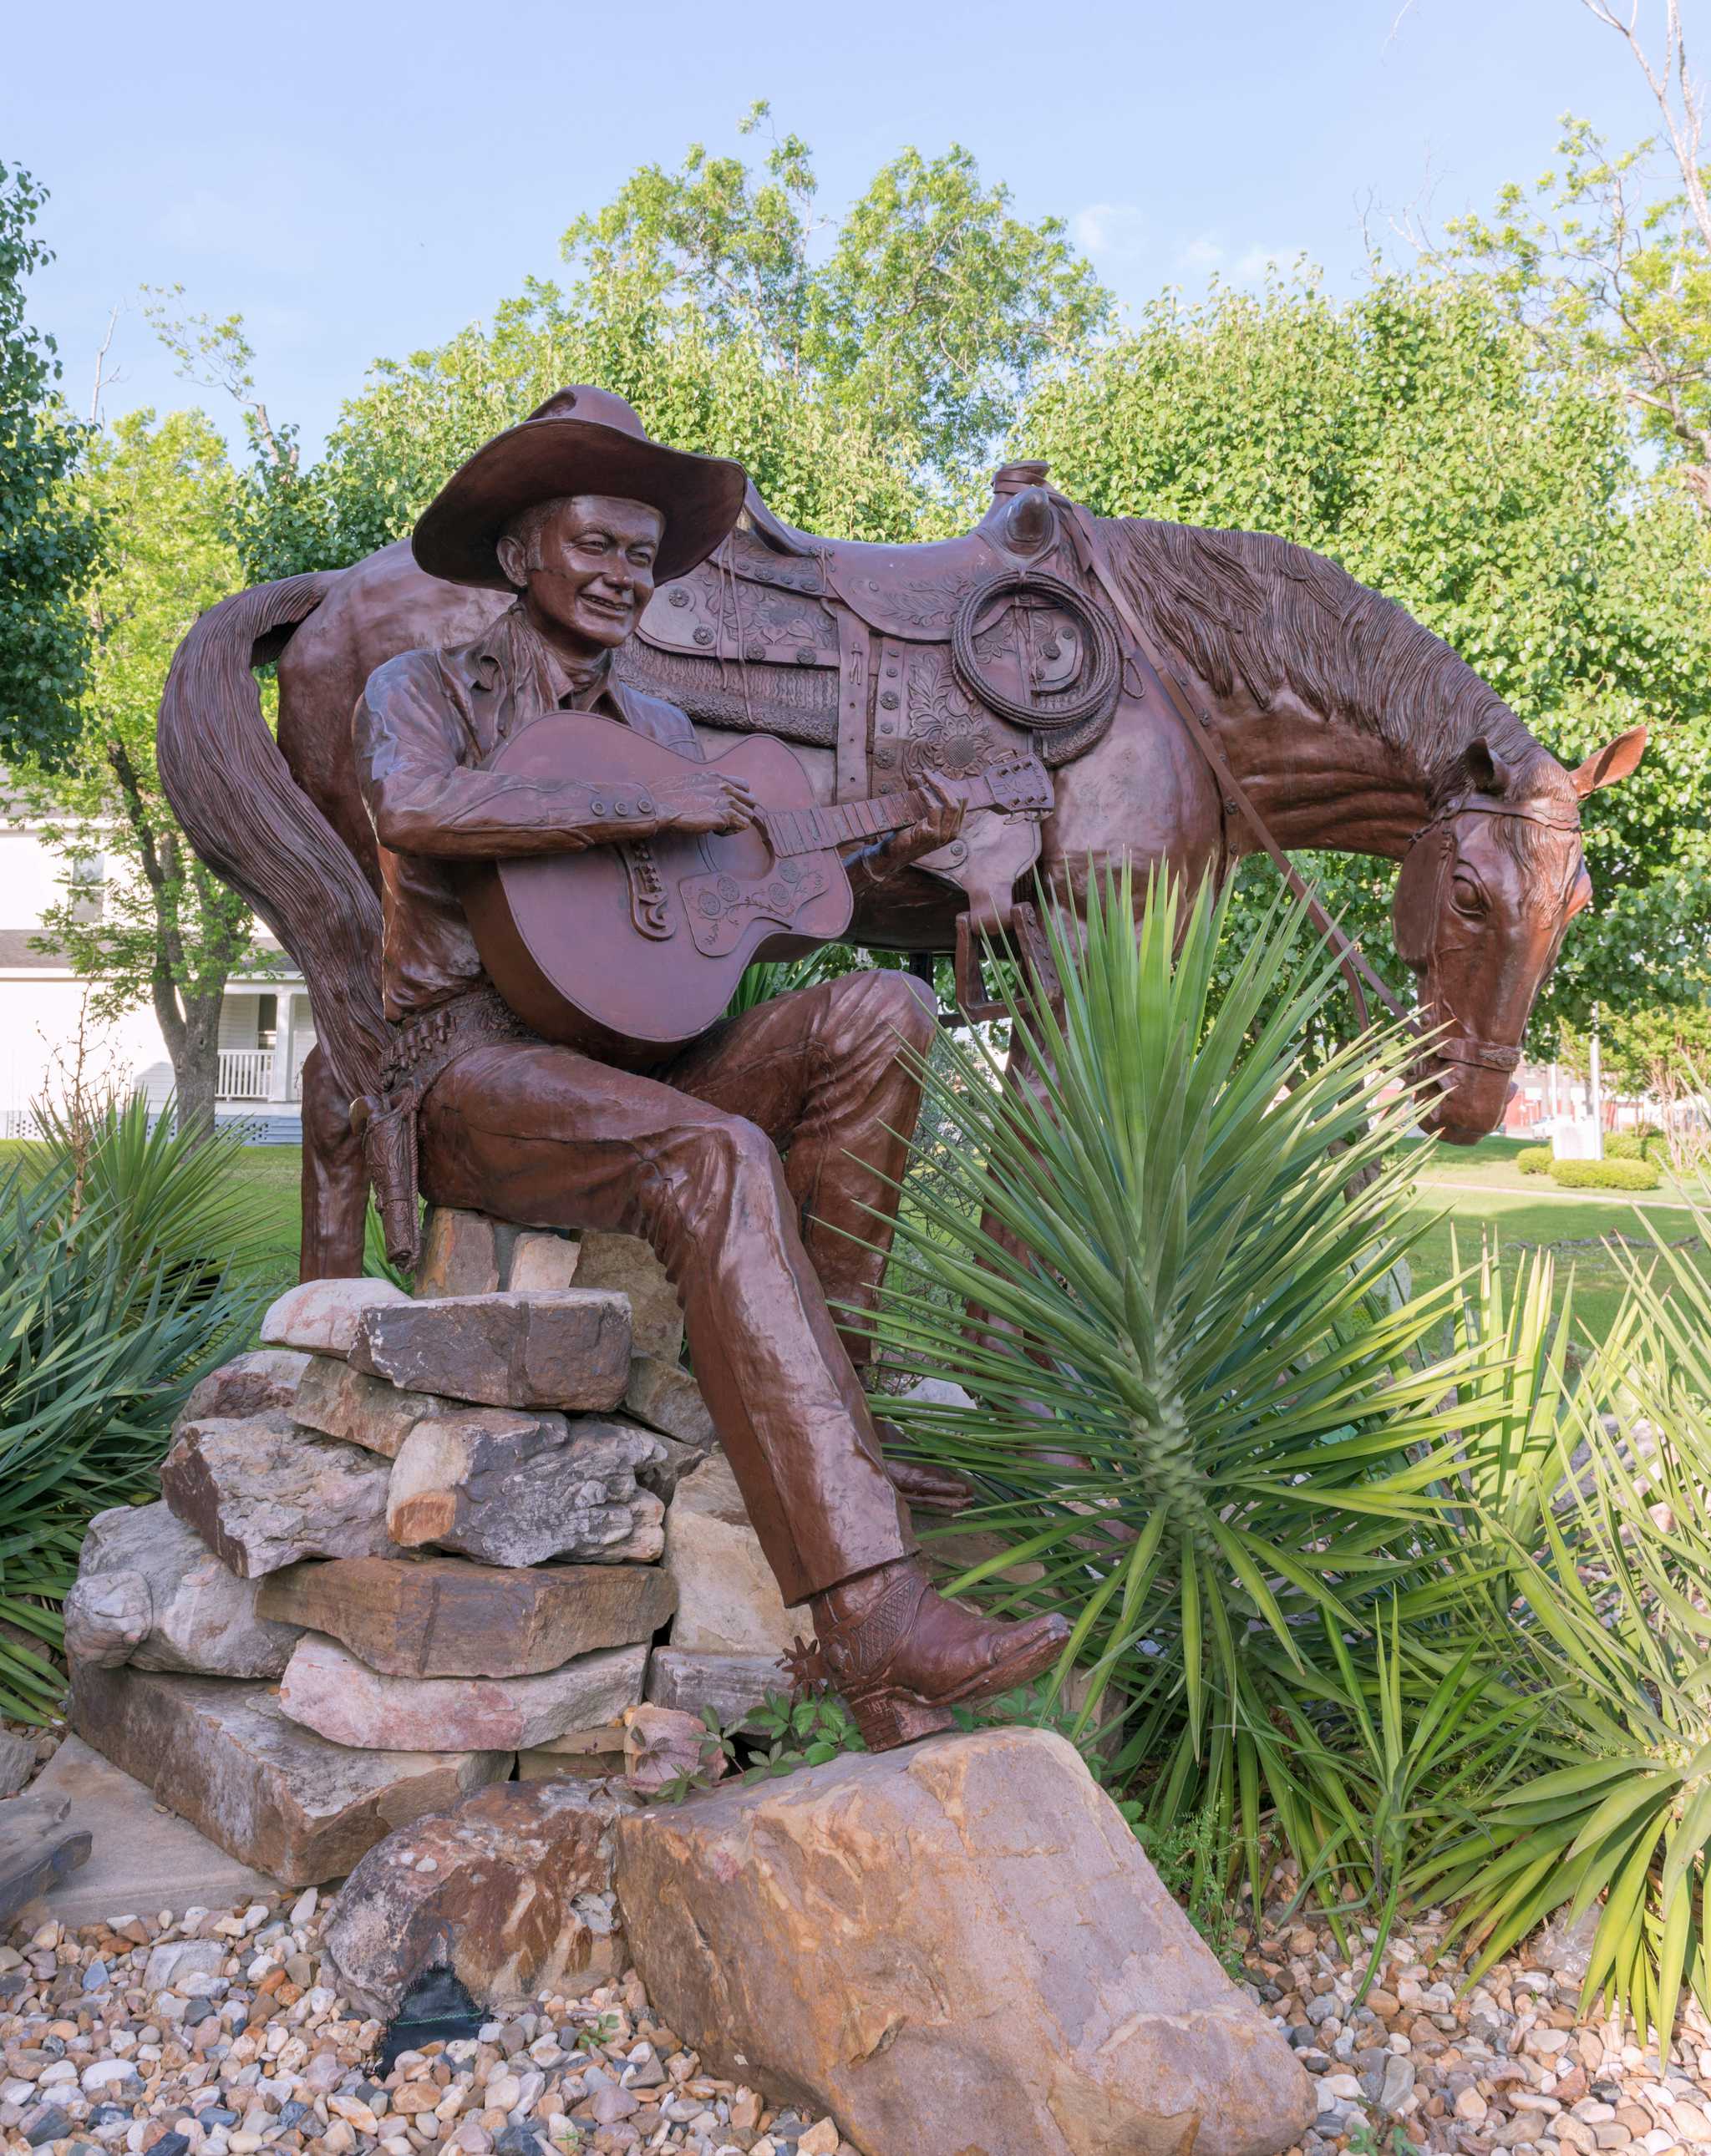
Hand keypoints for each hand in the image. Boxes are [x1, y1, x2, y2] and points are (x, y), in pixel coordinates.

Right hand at [641, 771, 760, 836]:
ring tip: (718, 828)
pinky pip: (740, 826)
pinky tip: (715, 832)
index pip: (744, 785)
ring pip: (748, 815)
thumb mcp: (689, 783)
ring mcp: (726, 801)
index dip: (739, 799)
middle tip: (725, 820)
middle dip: (741, 812)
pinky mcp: (723, 816)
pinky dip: (730, 832)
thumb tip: (707, 798)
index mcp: (716, 777)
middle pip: (751, 801)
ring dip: (735, 824)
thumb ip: (705, 788)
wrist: (657, 805)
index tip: (726, 807)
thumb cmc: (666, 797)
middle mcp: (725, 787)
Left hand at [876, 773, 965, 874]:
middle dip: (944, 782)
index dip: (950, 784)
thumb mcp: (916, 811)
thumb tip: (917, 775)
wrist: (893, 854)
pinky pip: (934, 809)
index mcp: (953, 826)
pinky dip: (927, 796)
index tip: (935, 775)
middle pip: (959, 799)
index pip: (962, 799)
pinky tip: (919, 790)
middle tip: (928, 773)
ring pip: (950, 803)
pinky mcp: (931, 835)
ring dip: (937, 785)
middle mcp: (952, 832)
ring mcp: (943, 835)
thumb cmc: (905, 832)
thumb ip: (919, 794)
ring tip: (924, 776)